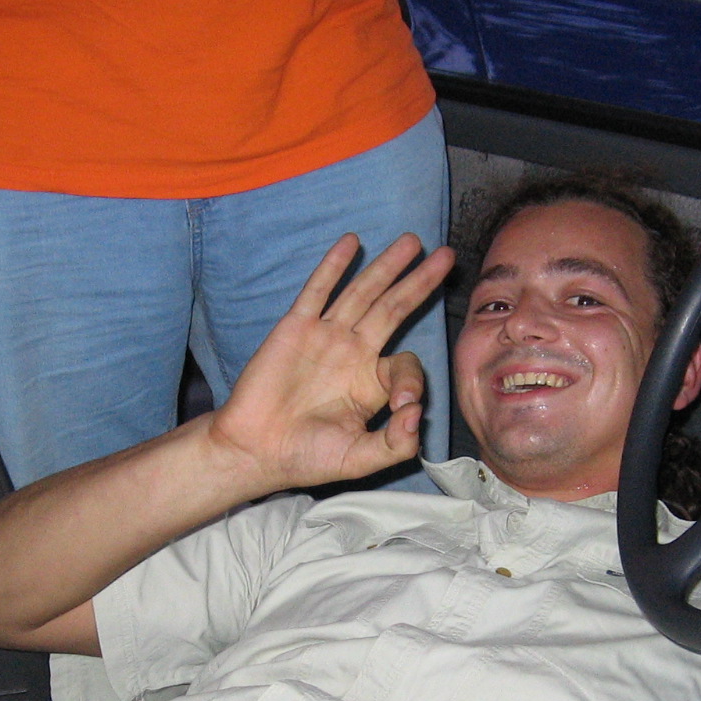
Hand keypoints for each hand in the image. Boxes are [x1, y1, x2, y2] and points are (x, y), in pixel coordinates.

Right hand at [207, 233, 454, 490]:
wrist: (255, 450)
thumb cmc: (306, 458)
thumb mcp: (360, 459)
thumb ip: (395, 444)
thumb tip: (418, 413)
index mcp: (371, 384)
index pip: (406, 364)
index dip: (413, 380)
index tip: (405, 405)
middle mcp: (353, 353)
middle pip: (393, 309)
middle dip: (419, 282)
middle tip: (445, 255)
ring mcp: (325, 337)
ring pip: (363, 293)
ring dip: (386, 266)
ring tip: (412, 241)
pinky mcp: (296, 328)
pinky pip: (318, 291)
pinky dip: (334, 266)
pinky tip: (352, 242)